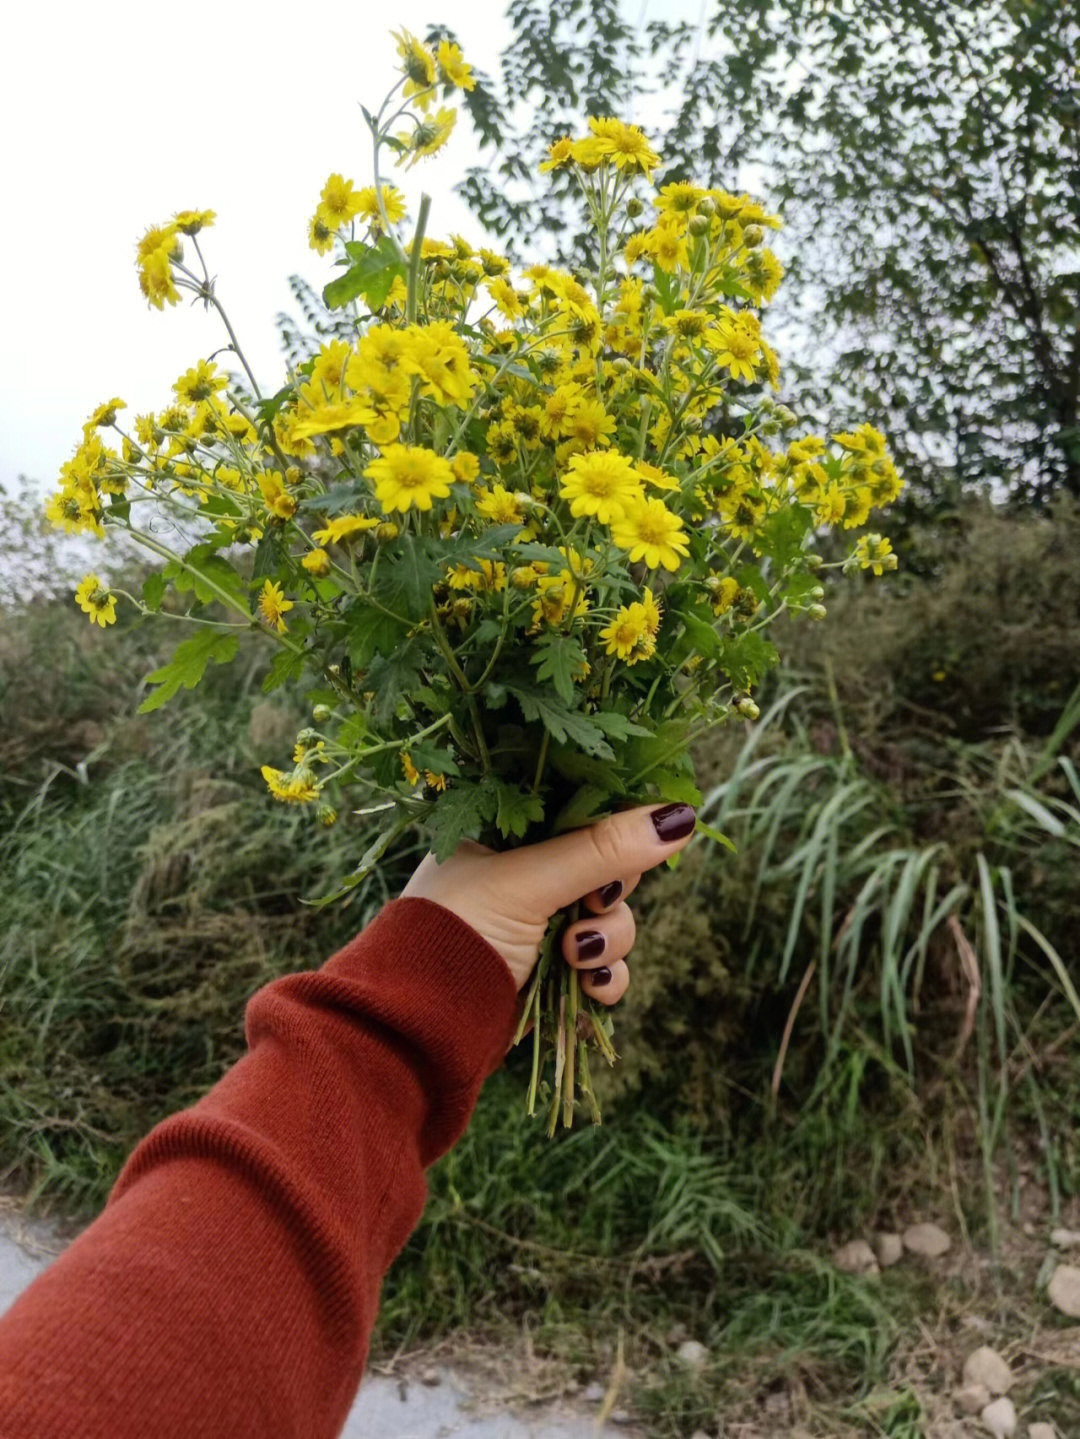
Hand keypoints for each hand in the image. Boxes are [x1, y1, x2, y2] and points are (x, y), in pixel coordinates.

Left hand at [400, 802, 696, 998]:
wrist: (420, 1027)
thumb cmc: (457, 932)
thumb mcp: (529, 881)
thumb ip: (602, 849)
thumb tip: (680, 816)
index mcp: (503, 835)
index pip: (580, 813)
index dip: (613, 827)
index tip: (634, 838)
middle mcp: (523, 876)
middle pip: (606, 868)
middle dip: (610, 893)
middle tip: (592, 904)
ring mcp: (538, 926)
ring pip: (612, 920)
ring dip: (608, 940)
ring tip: (577, 956)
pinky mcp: (551, 974)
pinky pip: (604, 967)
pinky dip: (605, 977)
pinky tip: (589, 985)